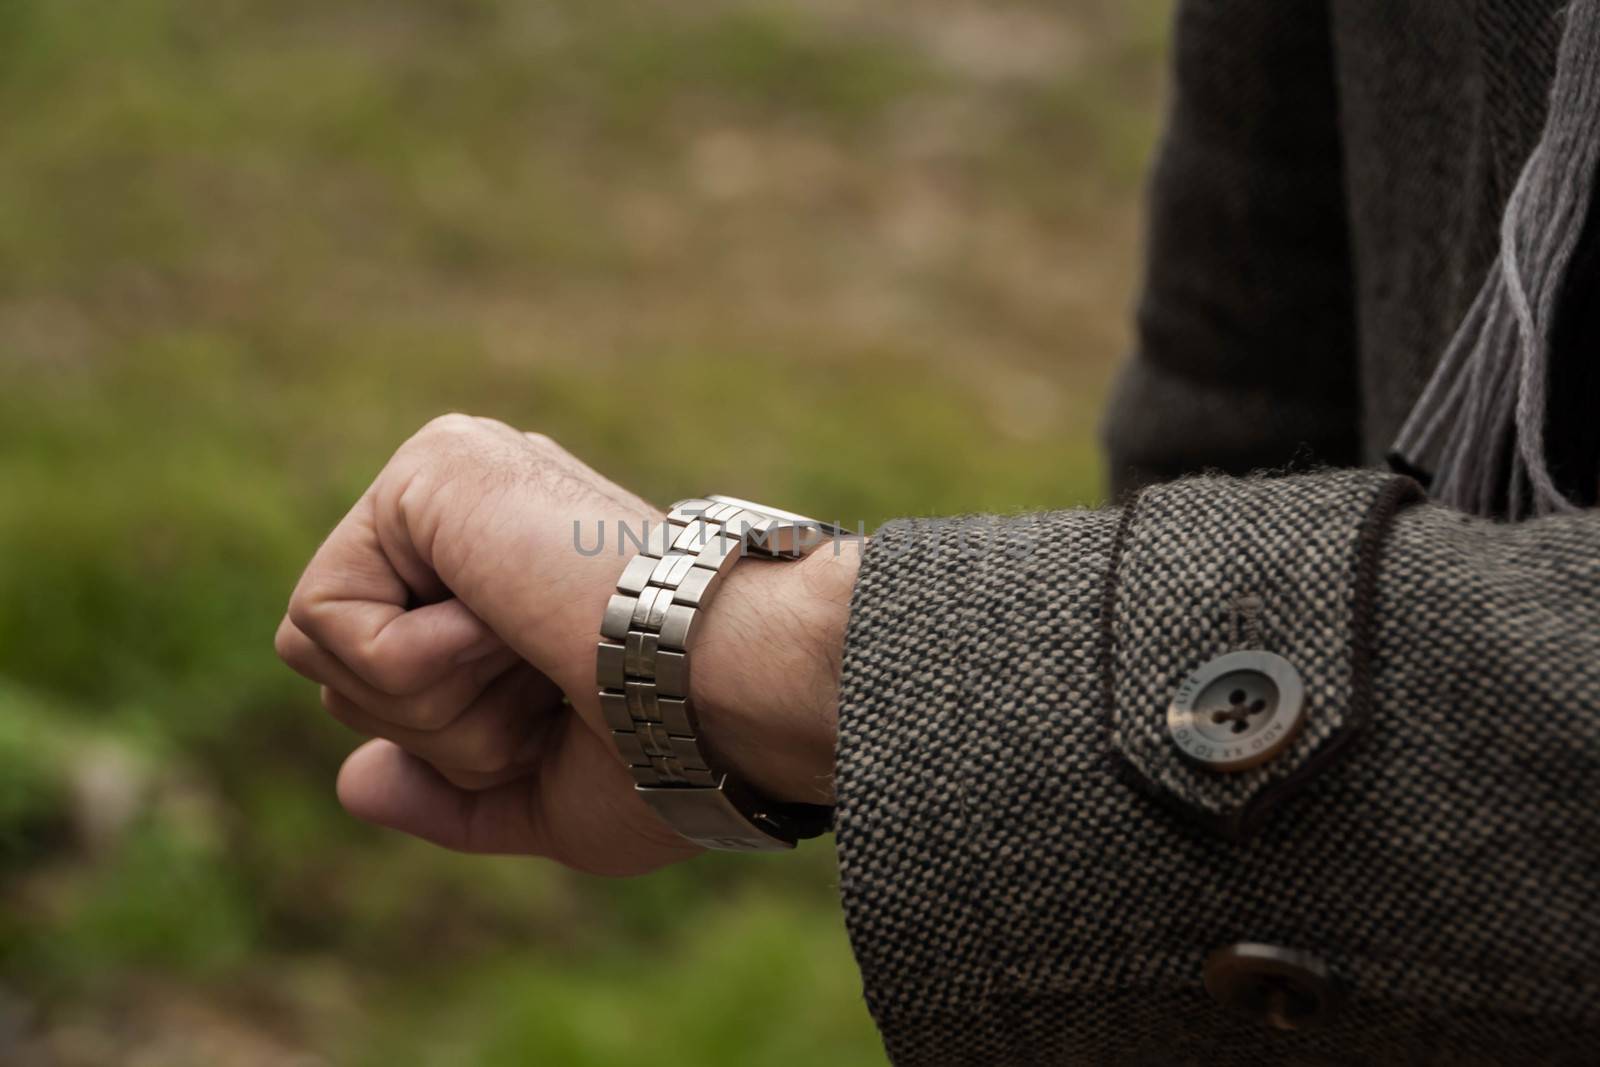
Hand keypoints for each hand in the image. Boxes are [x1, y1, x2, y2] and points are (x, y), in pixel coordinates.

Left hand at [274, 415, 857, 875]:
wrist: (731, 692)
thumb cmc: (680, 749)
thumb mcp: (552, 801)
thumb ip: (450, 797)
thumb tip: (351, 783)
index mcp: (508, 579)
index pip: (390, 684)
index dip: (461, 743)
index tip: (571, 715)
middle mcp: (475, 520)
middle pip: (343, 671)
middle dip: (437, 730)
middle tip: (549, 689)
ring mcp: (452, 482)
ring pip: (323, 648)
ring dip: (429, 703)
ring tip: (533, 653)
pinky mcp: (430, 467)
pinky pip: (323, 617)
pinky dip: (413, 665)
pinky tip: (510, 622)